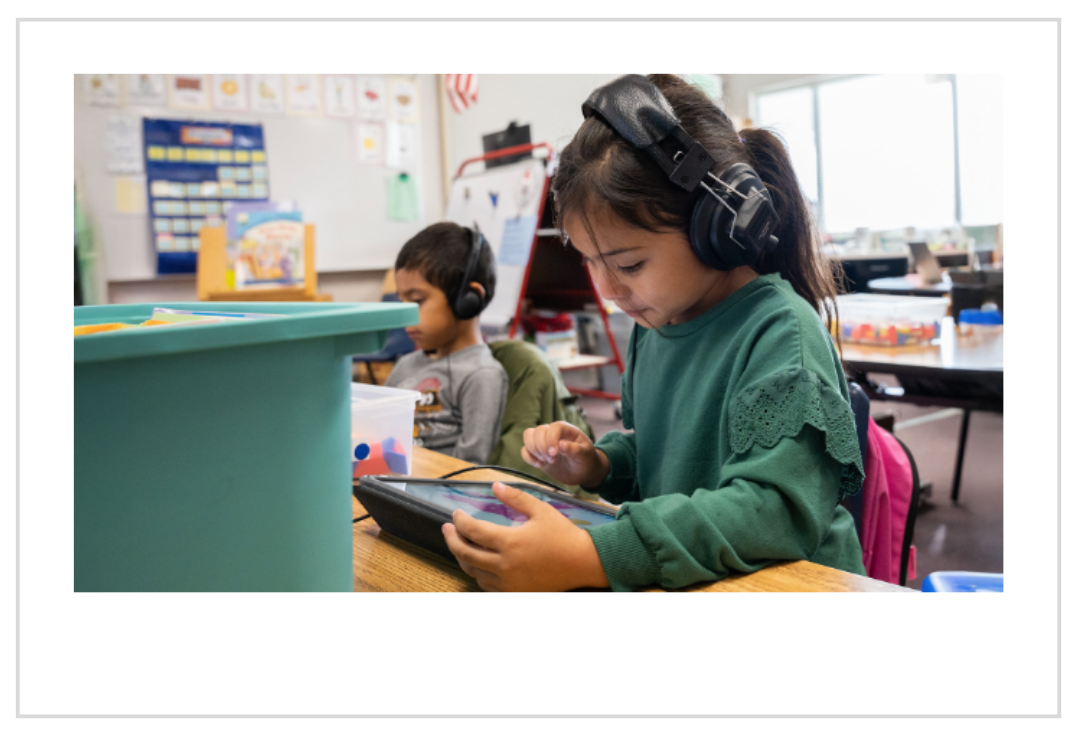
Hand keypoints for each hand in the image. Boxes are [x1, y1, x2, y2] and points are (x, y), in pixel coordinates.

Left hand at [441, 482, 608, 591]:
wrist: (583, 563)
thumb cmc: (563, 535)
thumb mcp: (540, 510)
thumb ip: (515, 497)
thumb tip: (494, 486)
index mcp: (510, 542)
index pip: (472, 531)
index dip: (460, 521)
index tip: (456, 514)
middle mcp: (505, 565)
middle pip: (465, 553)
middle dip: (451, 539)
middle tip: (447, 528)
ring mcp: (508, 582)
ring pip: (473, 571)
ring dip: (462, 557)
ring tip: (460, 544)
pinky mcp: (515, 592)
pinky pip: (486, 585)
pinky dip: (477, 573)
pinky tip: (478, 563)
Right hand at [521, 421, 608, 488]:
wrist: (582, 472)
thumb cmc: (586, 460)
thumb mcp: (584, 455)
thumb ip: (574, 449)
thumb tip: (561, 445)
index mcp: (565, 429)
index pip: (553, 428)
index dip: (551, 439)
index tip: (554, 454)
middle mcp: (552, 432)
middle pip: (538, 431)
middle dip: (542, 447)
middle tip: (552, 460)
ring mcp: (543, 442)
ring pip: (528, 436)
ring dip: (533, 450)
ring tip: (545, 461)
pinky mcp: (537, 453)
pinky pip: (525, 450)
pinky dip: (528, 457)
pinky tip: (539, 465)